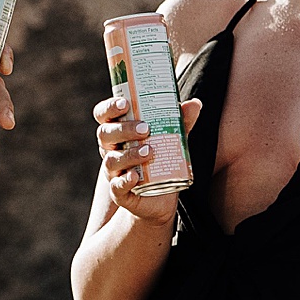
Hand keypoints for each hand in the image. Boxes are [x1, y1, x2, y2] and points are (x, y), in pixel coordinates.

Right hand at [92, 89, 202, 222]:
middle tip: (145, 128)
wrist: (159, 196)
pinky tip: (135, 176)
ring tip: (149, 151)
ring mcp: (113, 171)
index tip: (125, 103)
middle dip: (124, 129)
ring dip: (129, 154)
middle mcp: (110, 149)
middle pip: (105, 134)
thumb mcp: (170, 138)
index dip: (109, 107)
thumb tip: (195, 104)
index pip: (104, 115)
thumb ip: (180, 121)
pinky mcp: (119, 192)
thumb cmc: (159, 159)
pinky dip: (124, 181)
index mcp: (118, 132)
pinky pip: (117, 186)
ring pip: (112, 160)